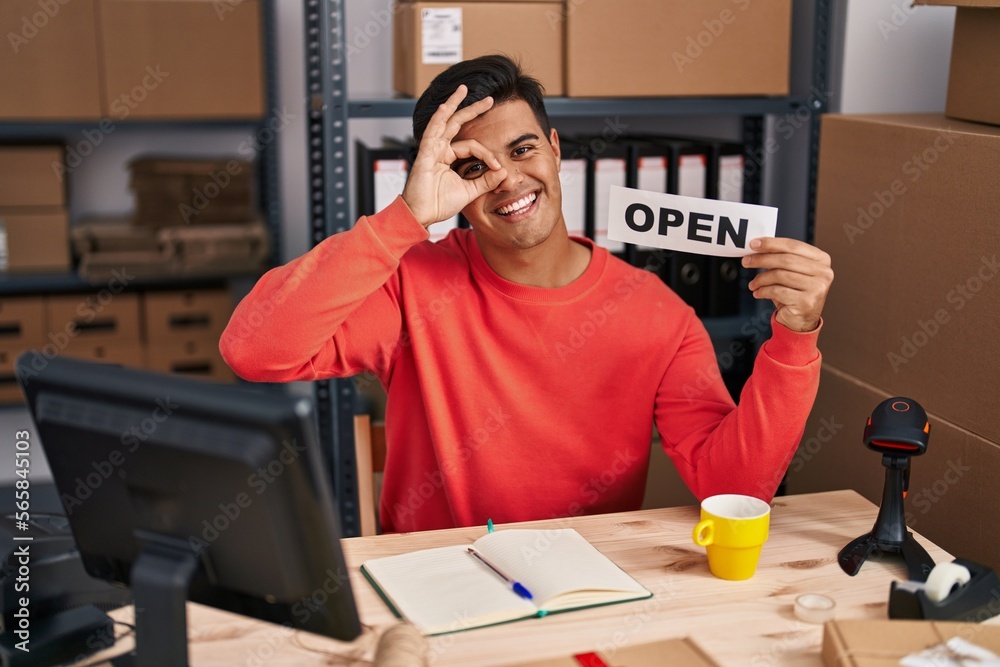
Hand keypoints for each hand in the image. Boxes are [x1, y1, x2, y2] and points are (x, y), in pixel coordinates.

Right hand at [402, 85, 508, 227]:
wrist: (422, 215)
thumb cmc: (439, 204)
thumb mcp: (469, 191)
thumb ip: (485, 181)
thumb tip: (504, 171)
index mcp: (448, 157)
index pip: (472, 146)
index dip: (487, 155)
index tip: (498, 167)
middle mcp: (439, 149)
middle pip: (457, 123)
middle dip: (472, 110)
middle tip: (489, 99)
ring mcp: (431, 150)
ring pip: (444, 121)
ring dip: (454, 104)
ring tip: (464, 89)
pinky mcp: (425, 155)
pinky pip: (432, 132)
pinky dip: (438, 119)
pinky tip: (446, 107)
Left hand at [742, 237, 832, 332]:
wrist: (801, 320)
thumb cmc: (794, 293)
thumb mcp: (791, 272)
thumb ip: (781, 258)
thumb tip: (757, 247)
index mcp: (821, 260)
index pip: (793, 245)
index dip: (772, 243)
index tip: (754, 244)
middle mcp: (823, 272)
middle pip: (785, 259)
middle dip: (762, 259)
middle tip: (746, 261)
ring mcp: (817, 288)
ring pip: (780, 275)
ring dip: (761, 278)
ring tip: (753, 283)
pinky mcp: (806, 302)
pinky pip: (777, 291)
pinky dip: (763, 291)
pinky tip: (758, 292)